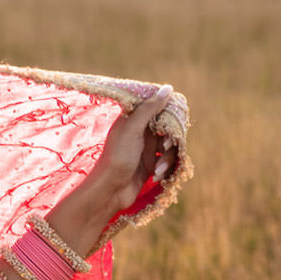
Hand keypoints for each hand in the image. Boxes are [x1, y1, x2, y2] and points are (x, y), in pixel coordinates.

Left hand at [84, 88, 176, 217]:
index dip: (167, 115)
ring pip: (169, 147)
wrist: (109, 191)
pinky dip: (165, 168)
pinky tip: (157, 176)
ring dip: (167, 159)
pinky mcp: (150, 165)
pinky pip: (167, 161)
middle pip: (167, 129)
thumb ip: (149, 108)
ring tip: (157, 169)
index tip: (170, 123)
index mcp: (132, 120)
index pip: (157, 109)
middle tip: (165, 148)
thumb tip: (168, 88)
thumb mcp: (133, 129)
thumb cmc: (118, 158)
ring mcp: (145, 149)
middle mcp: (139, 132)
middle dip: (170, 141)